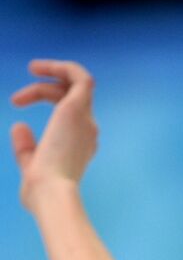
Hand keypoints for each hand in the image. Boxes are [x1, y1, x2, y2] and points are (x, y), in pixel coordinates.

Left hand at [9, 58, 98, 211]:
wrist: (51, 193)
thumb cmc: (42, 190)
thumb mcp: (30, 166)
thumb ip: (26, 148)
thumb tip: (19, 126)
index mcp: (80, 145)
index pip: (68, 111)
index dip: (44, 97)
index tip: (17, 103)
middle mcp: (87, 131)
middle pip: (71, 96)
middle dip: (43, 89)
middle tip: (17, 99)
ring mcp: (85, 120)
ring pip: (77, 83)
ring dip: (53, 72)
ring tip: (31, 69)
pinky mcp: (77, 109)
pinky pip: (79, 77)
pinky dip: (62, 66)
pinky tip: (39, 67)